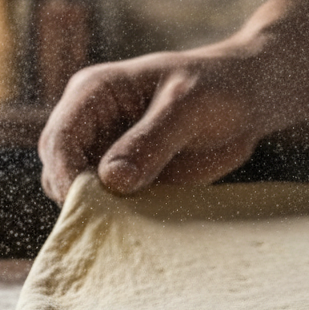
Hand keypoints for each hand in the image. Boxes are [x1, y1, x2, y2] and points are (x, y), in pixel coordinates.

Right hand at [38, 44, 266, 203]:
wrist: (249, 100)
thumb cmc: (219, 88)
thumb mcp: (188, 107)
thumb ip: (151, 140)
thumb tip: (112, 180)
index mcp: (94, 92)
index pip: (59, 138)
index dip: (66, 174)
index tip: (90, 203)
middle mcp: (91, 122)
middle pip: (58, 169)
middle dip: (79, 196)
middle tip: (115, 217)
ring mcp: (106, 151)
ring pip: (79, 192)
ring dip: (98, 210)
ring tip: (134, 219)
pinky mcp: (126, 176)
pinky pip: (109, 204)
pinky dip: (119, 216)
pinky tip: (144, 221)